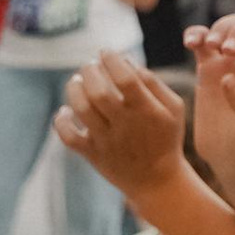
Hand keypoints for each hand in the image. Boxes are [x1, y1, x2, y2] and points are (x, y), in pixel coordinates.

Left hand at [57, 55, 190, 198]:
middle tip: (90, 65)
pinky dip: (61, 120)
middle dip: (90, 71)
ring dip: (74, 89)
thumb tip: (124, 59)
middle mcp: (126, 126)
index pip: (126, 79)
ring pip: (82, 110)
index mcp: (147, 111)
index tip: (106, 53)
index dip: (112, 60)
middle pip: (99, 93)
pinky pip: (69, 137)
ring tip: (77, 81)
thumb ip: (152, 82)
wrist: (158, 181)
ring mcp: (107, 142)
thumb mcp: (173, 108)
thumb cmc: (165, 137)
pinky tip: (67, 110)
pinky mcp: (93, 155)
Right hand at [189, 13, 234, 183]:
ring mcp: (231, 61)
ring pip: (228, 27)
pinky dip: (196, 34)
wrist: (231, 159)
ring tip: (207, 45)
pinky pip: (203, 40)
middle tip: (225, 49)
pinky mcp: (208, 67)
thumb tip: (228, 78)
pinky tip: (189, 43)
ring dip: (218, 29)